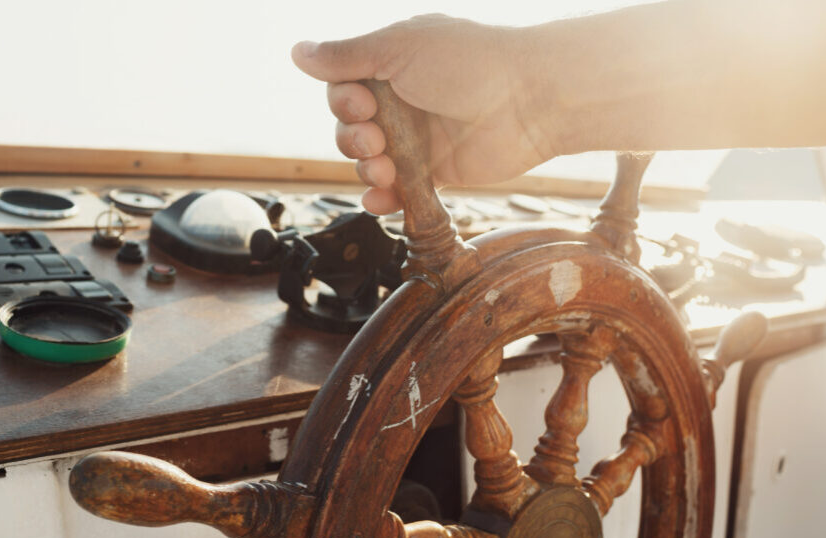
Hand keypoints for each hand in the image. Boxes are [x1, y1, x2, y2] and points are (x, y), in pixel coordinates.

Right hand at [292, 14, 555, 214]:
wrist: (529, 101)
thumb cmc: (469, 63)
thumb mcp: (399, 49)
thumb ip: (347, 56)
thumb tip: (297, 51)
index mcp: (392, 64)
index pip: (343, 87)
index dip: (342, 102)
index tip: (360, 104)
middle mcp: (402, 100)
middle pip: (350, 128)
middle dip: (353, 138)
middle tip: (377, 139)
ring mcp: (418, 137)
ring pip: (370, 161)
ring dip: (367, 169)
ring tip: (386, 168)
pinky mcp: (435, 172)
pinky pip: (397, 190)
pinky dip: (383, 199)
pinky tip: (380, 200)